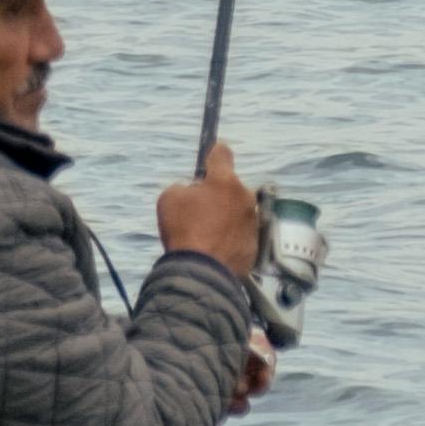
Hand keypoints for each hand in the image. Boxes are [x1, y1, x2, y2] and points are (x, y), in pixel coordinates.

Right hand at [161, 140, 264, 280]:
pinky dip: (230, 236)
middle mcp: (244, 196)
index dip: (213, 152)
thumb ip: (183, 187)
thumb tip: (192, 192)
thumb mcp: (169, 199)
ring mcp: (252, 220)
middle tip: (198, 211)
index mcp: (224, 180)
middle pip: (229, 186)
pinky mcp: (255, 242)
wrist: (202, 273)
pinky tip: (214, 248)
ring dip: (224, 216)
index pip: (222, 152)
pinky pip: (240, 232)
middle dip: (216, 193)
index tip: (209, 156)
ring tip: (204, 235)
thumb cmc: (184, 232)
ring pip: (236, 210)